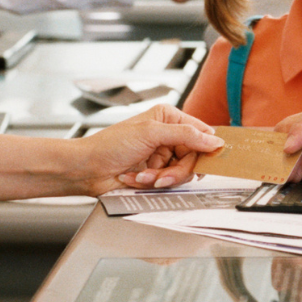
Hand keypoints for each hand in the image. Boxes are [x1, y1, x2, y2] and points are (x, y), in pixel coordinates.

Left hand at [76, 104, 223, 193]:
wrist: (88, 169)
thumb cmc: (110, 145)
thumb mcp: (150, 133)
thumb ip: (185, 135)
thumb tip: (213, 139)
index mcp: (168, 118)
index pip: (200, 132)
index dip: (206, 147)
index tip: (213, 159)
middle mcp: (167, 135)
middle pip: (193, 158)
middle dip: (176, 170)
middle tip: (162, 176)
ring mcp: (162, 156)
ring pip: (181, 173)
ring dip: (160, 178)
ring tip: (143, 176)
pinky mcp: (156, 173)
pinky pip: (167, 183)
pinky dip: (150, 183)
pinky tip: (135, 179)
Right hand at [276, 89, 301, 178]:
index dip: (301, 131)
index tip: (289, 149)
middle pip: (297, 124)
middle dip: (286, 148)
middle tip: (287, 173)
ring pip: (292, 136)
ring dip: (287, 157)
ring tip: (291, 177)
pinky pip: (299, 147)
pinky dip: (293, 160)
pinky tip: (296, 174)